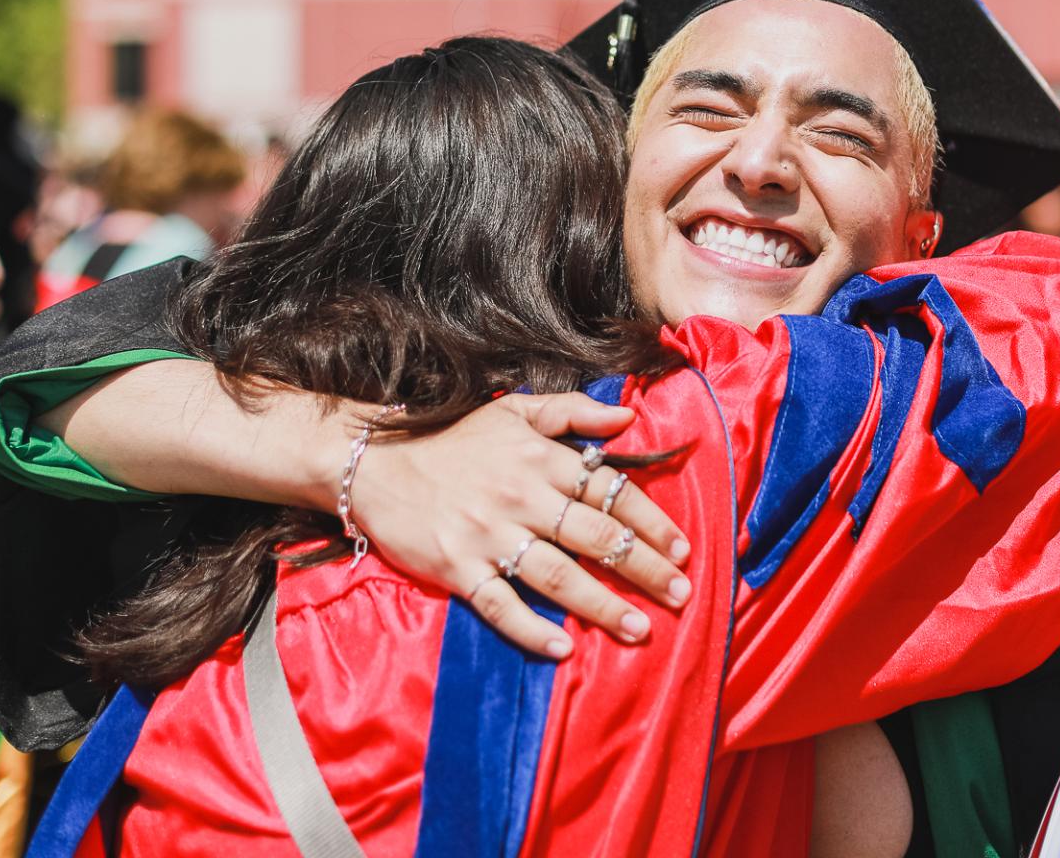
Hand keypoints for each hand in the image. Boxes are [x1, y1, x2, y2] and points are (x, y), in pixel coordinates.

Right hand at [349, 392, 693, 657]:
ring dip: (603, 605)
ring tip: (640, 629)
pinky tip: (563, 649)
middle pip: (597, 538)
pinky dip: (532, 628)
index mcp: (541, 460)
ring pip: (558, 576)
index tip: (683, 549)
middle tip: (681, 595)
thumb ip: (574, 412)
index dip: (652, 522)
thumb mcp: (515, 411)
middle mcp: (522, 498)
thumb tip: (628, 418)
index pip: (611, 492)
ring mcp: (489, 536)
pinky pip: (501, 605)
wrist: (376, 462)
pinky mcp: (457, 569)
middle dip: (645, 569)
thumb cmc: (454, 440)